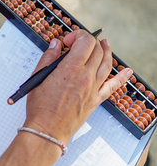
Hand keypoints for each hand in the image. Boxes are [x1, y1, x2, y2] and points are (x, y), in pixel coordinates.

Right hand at [24, 30, 132, 145]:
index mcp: (70, 68)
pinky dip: (122, 77)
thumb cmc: (41, 108)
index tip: (68, 41)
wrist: (48, 130)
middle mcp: (85, 77)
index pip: (85, 41)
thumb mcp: (38, 78)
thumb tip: (55, 45)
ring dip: (107, 51)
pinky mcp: (95, 100)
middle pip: (97, 50)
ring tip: (105, 44)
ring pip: (107, 64)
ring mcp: (93, 89)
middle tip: (79, 43)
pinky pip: (112, 86)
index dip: (78, 35)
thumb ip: (48, 57)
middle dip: (89, 41)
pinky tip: (127, 72)